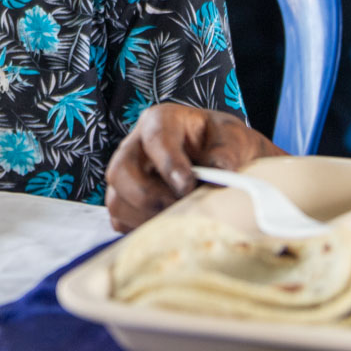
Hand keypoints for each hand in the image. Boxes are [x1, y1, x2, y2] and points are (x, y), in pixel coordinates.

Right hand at [106, 103, 283, 232]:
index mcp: (161, 120)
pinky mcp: (125, 201)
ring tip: (180, 220)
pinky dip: (142, 230)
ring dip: (147, 218)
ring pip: (116, 201)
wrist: (222, 162)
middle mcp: (135, 146)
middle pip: (120, 172)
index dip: (169, 164)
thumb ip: (227, 149)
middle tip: (182, 208)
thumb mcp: (233, 136)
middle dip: (150, 197)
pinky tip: (169, 226)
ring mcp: (125, 176)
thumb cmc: (223, 144)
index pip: (155, 138)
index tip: (188, 186)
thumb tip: (220, 169)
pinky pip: (120, 222)